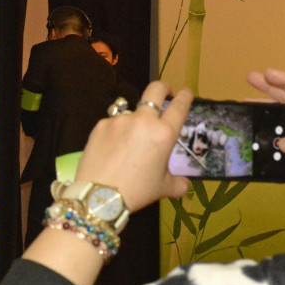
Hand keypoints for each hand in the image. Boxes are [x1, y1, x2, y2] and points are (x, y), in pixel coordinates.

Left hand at [22, 81, 191, 284]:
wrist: (99, 196)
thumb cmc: (137, 191)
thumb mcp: (163, 188)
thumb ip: (177, 184)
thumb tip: (184, 185)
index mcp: (164, 133)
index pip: (179, 105)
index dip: (184, 96)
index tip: (185, 92)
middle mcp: (143, 120)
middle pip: (155, 89)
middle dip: (163, 88)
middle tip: (164, 94)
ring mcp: (120, 120)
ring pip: (130, 111)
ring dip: (134, 120)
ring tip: (129, 142)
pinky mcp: (101, 125)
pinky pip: (113, 123)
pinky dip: (116, 132)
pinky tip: (112, 149)